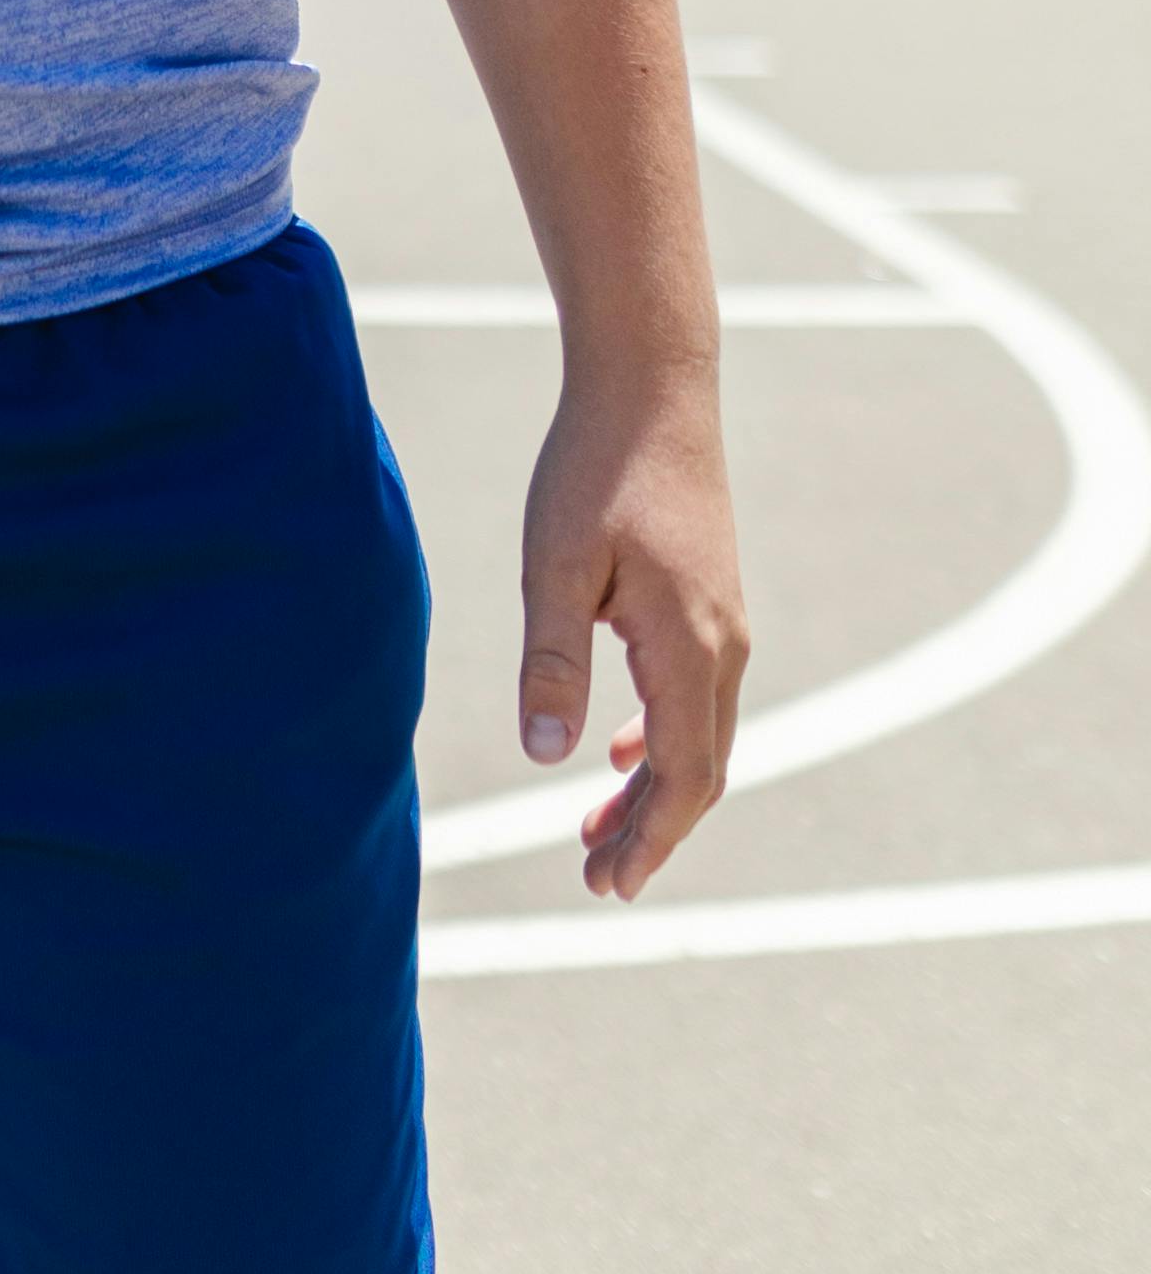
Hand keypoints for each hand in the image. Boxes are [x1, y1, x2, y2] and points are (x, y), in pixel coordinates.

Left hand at [518, 363, 747, 898]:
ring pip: (700, 734)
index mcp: (690, 647)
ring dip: (654, 788)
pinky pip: (697, 695)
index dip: (650, 839)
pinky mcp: (711, 600)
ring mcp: (725, 622)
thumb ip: (552, 662)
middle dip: (650, 830)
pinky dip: (661, 737)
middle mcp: (724, 646)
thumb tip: (547, 759)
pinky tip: (617, 747)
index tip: (611, 887)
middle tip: (595, 877)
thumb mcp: (555, 564)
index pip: (682, 776)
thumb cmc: (596, 466)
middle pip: (699, 769)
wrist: (653, 386)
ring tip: (596, 828)